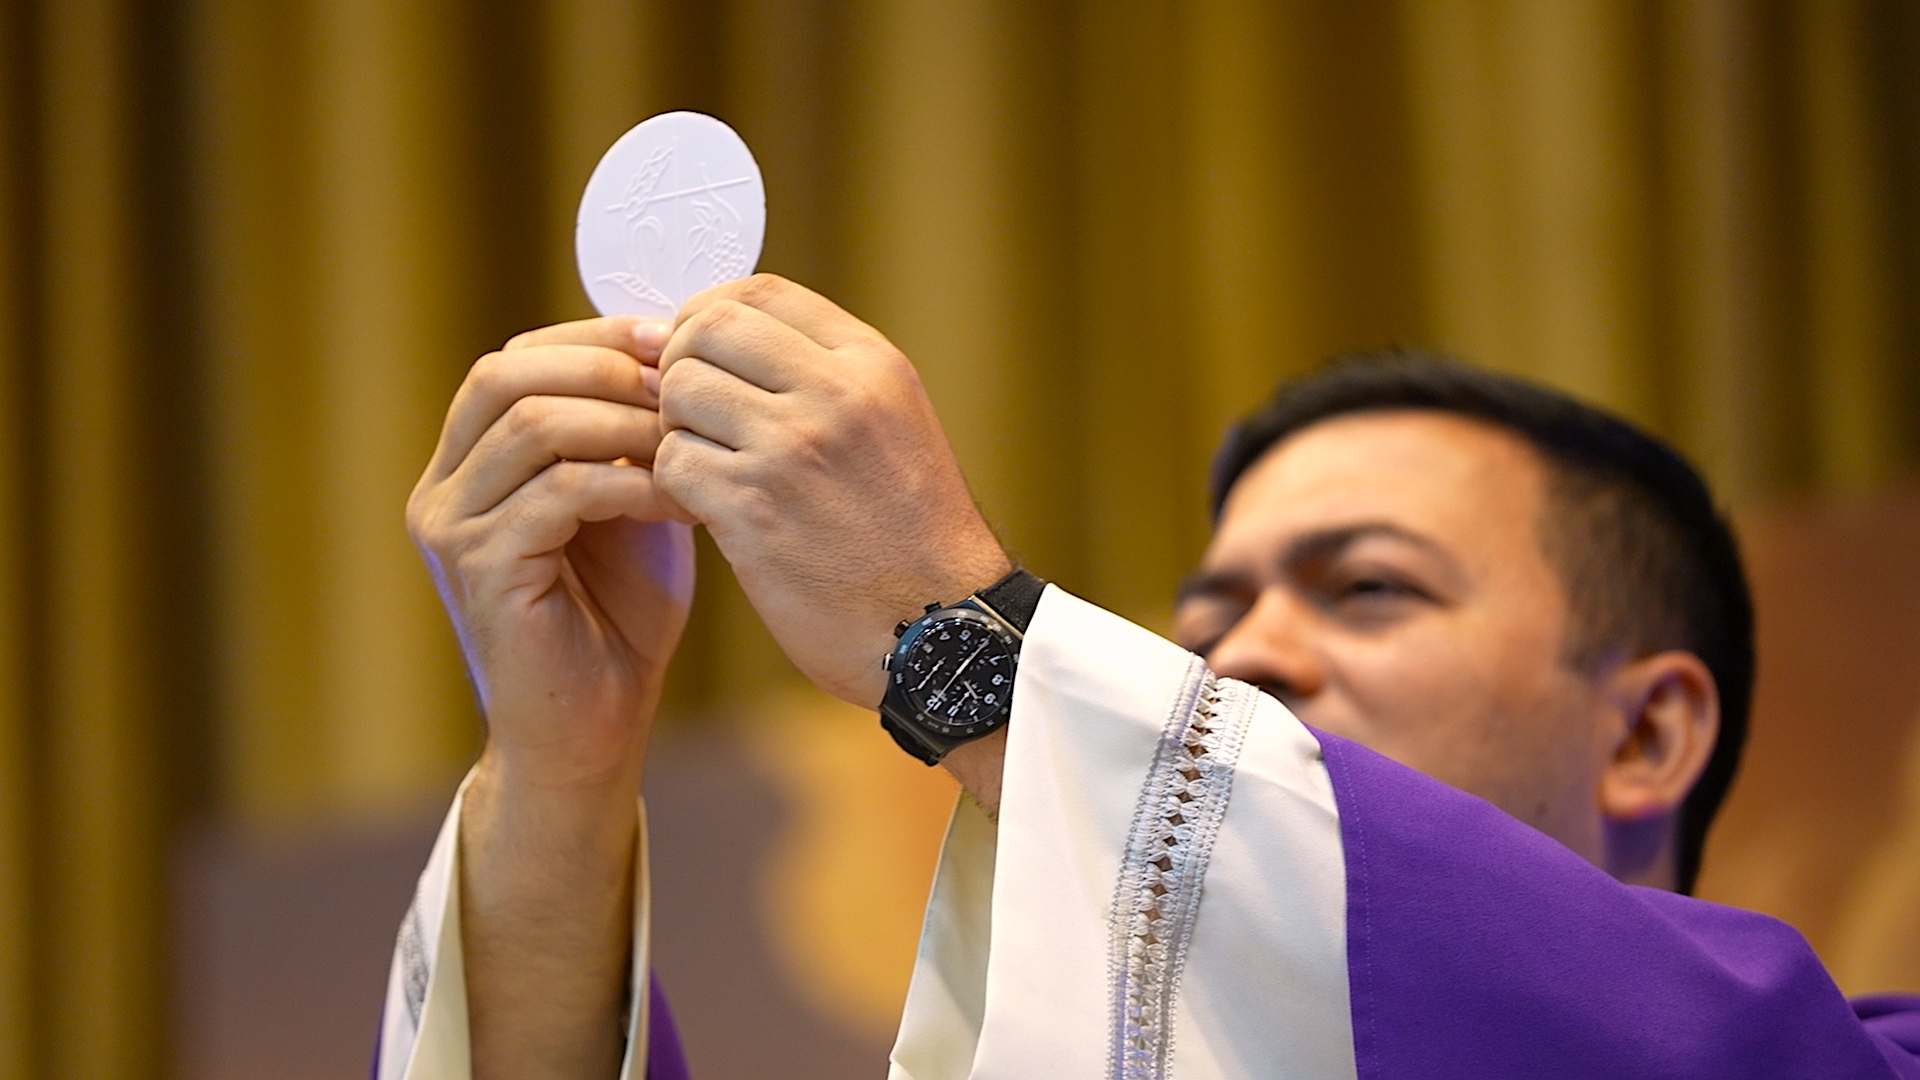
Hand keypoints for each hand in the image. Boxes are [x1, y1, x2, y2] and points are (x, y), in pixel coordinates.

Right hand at [408, 316, 691, 791]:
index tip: (673, 338)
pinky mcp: (481, 570)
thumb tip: (671, 350)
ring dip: (624, 425)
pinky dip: (627, 485)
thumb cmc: (618, 615)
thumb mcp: (626, 502)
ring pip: (532, 426)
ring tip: (688, 443)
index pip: (513, 360)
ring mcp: (453, 529)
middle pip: (506, 376)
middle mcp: (444, 489)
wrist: (596, 727)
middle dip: (604, 368)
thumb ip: (626, 435)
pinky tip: (678, 503)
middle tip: (683, 386)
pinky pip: (556, 493)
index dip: (592, 338)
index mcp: (469, 463)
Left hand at [651, 274, 1009, 708]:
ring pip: (678, 394)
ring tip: (709, 468)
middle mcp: (834, 394)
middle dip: (679, 368)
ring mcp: (791, 450)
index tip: (698, 350)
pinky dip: (675, 487)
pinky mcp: (753, 511)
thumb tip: (715, 335)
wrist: (943, 631)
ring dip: (676, 432)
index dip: (708, 310)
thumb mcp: (893, 426)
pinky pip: (671, 464)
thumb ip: (822, 377)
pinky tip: (708, 511)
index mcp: (872, 365)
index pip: (760, 290)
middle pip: (705, 331)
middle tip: (691, 416)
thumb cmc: (912, 536)